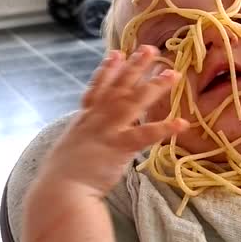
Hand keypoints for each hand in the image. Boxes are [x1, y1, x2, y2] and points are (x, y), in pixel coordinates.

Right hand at [39, 45, 188, 196]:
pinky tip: (181, 123)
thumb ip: (84, 138)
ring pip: (134, 102)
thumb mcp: (71, 148)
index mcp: (84, 119)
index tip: (117, 53)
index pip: (98, 88)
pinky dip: (164, 128)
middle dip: (135, 66)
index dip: (109, 70)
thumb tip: (91, 139)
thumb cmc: (62, 177)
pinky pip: (145, 135)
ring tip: (173, 74)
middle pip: (119, 87)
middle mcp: (96, 119)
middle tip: (150, 49)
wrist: (59, 191)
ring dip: (155, 86)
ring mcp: (108, 130)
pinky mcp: (119, 147)